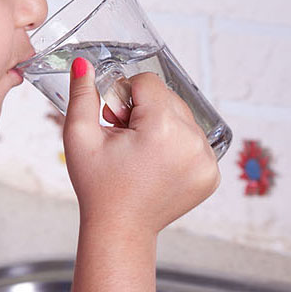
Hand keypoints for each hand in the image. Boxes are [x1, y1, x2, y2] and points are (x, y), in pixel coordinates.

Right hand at [62, 57, 219, 233]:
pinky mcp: (211, 173)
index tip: (114, 122)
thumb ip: (82, 94)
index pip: (147, 82)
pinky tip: (155, 164)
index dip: (124, 97)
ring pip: (182, 116)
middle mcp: (192, 141)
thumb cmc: (97, 186)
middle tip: (123, 137)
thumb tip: (83, 63)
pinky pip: (194, 139)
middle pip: (167, 96)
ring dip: (160, 125)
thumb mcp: (79, 137)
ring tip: (139, 152)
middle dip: (143, 110)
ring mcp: (207, 160)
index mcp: (162, 129)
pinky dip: (175, 145)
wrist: (119, 228)